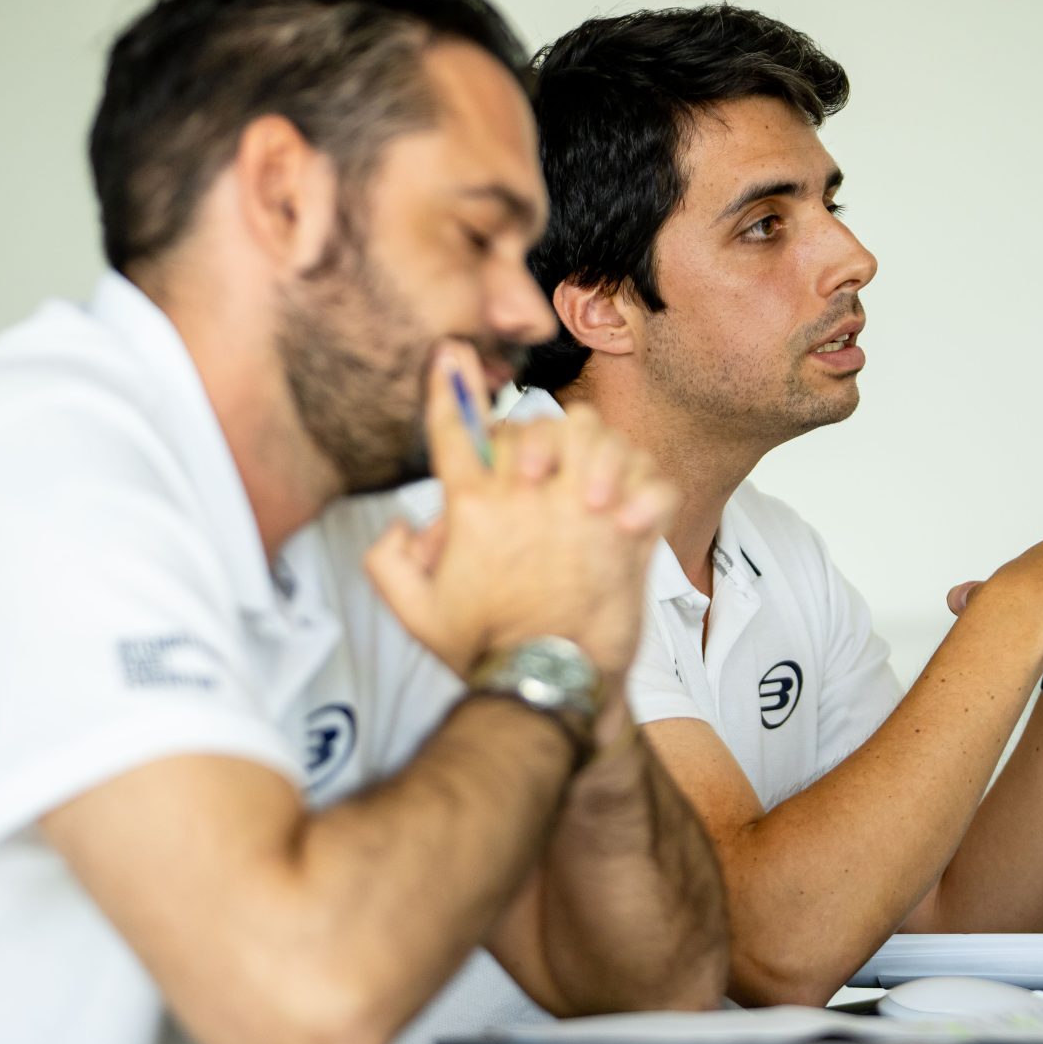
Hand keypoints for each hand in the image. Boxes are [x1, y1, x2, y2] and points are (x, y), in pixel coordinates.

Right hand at [363, 343, 678, 677]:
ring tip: (589, 482)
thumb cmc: (487, 651)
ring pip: (594, 436)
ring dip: (595, 451)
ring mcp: (581, 511)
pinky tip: (633, 513)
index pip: (456, 433)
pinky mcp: (626, 535)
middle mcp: (528, 499)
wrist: (546, 687)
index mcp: (475, 509)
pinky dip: (649, 489)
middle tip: (539, 465)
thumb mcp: (415, 612)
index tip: (452, 356)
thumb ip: (390, 562)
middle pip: (531, 424)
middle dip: (532, 436)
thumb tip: (405, 527)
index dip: (450, 389)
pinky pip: (652, 484)